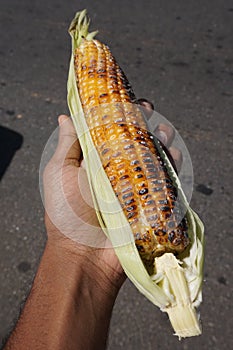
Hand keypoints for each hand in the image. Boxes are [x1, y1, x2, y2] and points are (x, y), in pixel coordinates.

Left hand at [42, 101, 181, 293]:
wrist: (84, 255)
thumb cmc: (66, 213)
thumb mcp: (60, 172)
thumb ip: (67, 144)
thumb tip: (66, 116)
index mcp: (96, 161)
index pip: (111, 131)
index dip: (120, 114)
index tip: (126, 100)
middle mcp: (118, 170)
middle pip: (136, 140)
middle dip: (144, 122)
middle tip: (148, 110)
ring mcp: (136, 185)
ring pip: (155, 155)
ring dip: (161, 139)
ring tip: (161, 131)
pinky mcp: (151, 201)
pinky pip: (167, 179)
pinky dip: (173, 164)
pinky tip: (172, 153)